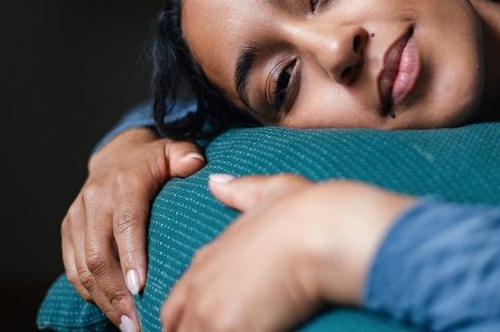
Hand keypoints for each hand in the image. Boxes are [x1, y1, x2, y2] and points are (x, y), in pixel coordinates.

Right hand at [61, 127, 204, 330]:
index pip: (126, 223)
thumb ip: (185, 156)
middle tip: (137, 321)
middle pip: (100, 254)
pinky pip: (73, 268)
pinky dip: (90, 292)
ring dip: (104, 300)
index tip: (141, 288)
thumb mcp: (172, 151)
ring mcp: (77, 217)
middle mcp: (95, 201)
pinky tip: (110, 310)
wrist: (115, 154)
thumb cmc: (152, 160)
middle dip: (117, 292)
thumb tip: (196, 164)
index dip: (131, 256)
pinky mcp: (68, 231)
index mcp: (123, 184)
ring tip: (127, 325)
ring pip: (83, 267)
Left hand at [161, 173, 414, 331]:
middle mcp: (200, 286)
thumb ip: (241, 190)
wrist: (323, 233)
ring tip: (248, 330)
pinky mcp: (227, 329)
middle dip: (197, 331)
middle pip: (176, 327)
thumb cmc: (307, 213)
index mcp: (208, 259)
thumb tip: (217, 182)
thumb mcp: (272, 191)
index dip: (193, 317)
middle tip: (231, 328)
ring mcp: (209, 311)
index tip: (220, 321)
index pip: (177, 304)